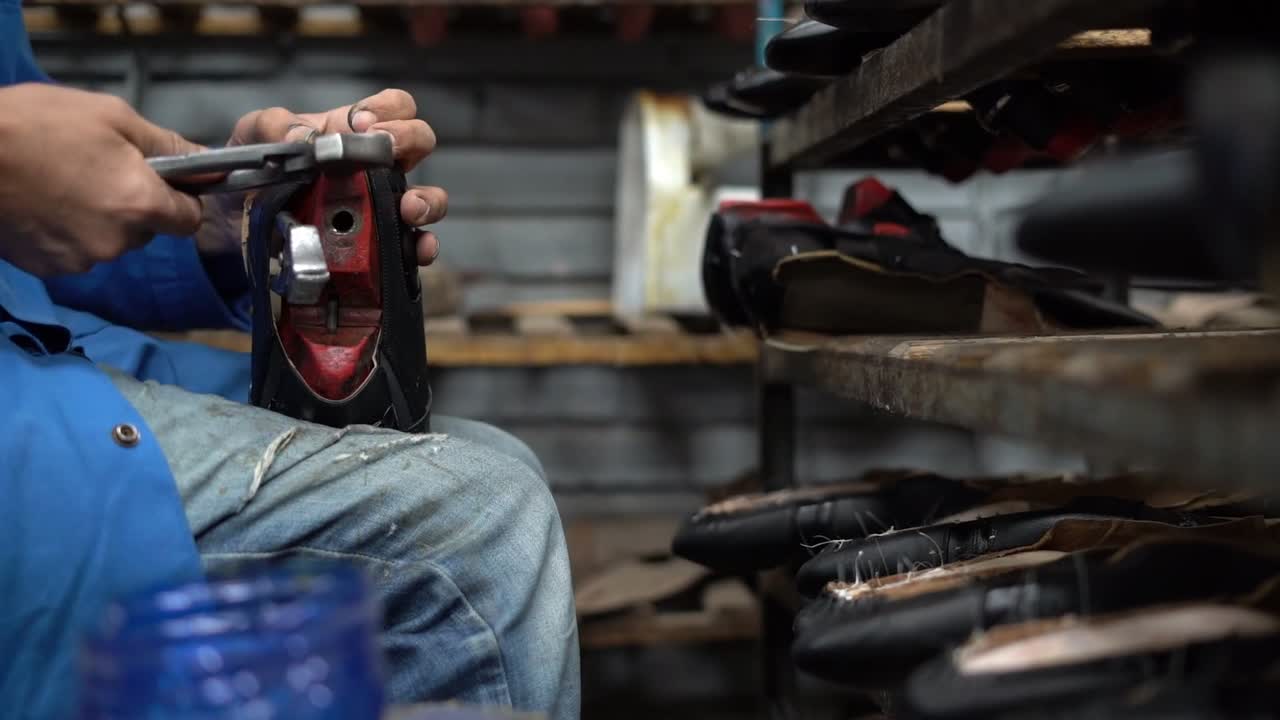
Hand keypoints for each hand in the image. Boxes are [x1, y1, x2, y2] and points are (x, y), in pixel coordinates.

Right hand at [0, 84, 204, 275]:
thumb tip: (211, 165)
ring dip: (99, 220)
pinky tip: (43, 204)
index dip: (182, 199)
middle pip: (148, 231)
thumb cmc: (36, 124)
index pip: (190, 220)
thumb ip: (169, 146)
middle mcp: (117, 241)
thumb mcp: (112, 117)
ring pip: (111, 242)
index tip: (165, 182)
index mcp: (141, 204)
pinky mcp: (48, 268)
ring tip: (63, 183)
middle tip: (99, 170)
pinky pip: (75, 252)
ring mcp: (80, 259)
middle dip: (135, 205)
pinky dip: (67, 233)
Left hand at [197, 89, 447, 265]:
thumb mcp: (254, 135)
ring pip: (428, 199)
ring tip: (409, 208)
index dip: (389, 110)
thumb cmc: (252, 169)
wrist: (232, 224)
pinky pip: (412, 248)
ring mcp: (380, 209)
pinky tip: (415, 249)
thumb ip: (274, 125)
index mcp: (351, 134)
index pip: (394, 107)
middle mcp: (376, 168)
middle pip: (420, 142)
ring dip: (426, 201)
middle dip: (410, 141)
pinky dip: (421, 248)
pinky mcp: (375, 248)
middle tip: (382, 152)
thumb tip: (307, 139)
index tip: (362, 124)